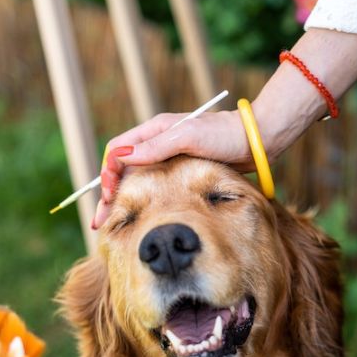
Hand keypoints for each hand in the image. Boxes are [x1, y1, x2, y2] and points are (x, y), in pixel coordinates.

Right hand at [92, 110, 253, 228]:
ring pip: (138, 181)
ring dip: (123, 202)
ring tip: (113, 227)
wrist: (256, 140)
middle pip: (123, 170)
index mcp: (154, 130)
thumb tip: (121, 157)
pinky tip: (140, 218)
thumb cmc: (224, 135)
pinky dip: (143, 202)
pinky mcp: (183, 172)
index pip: (117, 152)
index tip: (109, 198)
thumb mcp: (188, 137)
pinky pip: (155, 187)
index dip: (108, 175)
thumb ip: (156, 146)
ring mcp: (170, 158)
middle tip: (100, 223)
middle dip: (109, 196)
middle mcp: (158, 143)